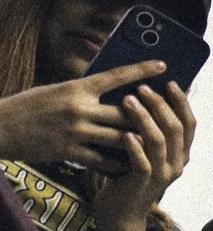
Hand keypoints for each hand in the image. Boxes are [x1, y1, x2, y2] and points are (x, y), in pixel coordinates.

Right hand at [0, 61, 165, 170]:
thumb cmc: (28, 107)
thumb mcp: (55, 90)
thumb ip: (83, 92)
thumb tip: (111, 91)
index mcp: (75, 88)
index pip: (115, 75)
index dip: (141, 70)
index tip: (163, 64)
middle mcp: (78, 108)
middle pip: (126, 113)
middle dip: (148, 117)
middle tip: (166, 118)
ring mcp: (75, 132)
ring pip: (120, 139)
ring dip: (138, 143)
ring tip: (153, 145)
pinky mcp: (69, 152)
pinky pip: (103, 160)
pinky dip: (118, 163)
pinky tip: (129, 165)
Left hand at [94, 81, 195, 226]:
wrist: (120, 213)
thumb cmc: (128, 176)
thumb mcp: (146, 152)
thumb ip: (152, 132)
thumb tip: (147, 98)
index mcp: (181, 154)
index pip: (190, 123)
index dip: (182, 102)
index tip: (170, 82)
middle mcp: (177, 164)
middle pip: (175, 128)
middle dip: (160, 104)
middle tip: (142, 87)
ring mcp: (162, 175)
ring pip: (159, 141)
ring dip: (144, 118)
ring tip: (127, 100)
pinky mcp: (143, 183)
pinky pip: (142, 161)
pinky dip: (133, 146)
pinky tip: (123, 133)